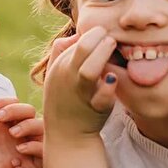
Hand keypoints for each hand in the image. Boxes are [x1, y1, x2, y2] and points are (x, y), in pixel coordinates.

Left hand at [0, 98, 42, 167]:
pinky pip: (44, 150)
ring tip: (13, 132)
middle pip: (29, 111)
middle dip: (16, 110)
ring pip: (41, 126)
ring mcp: (29, 146)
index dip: (5, 102)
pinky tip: (20, 149)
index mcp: (5, 124)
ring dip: (28, 125)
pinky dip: (35, 145)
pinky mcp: (35, 163)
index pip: (13, 104)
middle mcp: (19, 133)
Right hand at [43, 26, 118, 140]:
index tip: (105, 36)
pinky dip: (108, 88)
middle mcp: (70, 77)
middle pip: (84, 49)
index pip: (79, 39)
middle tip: (111, 40)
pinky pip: (102, 98)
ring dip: (104, 55)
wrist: (66, 134)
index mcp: (61, 66)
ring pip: (90, 71)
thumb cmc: (63, 98)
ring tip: (114, 48)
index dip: (95, 33)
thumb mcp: (54, 72)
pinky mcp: (96, 108)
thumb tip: (77, 34)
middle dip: (101, 38)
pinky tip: (113, 78)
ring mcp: (82, 93)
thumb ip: (61, 50)